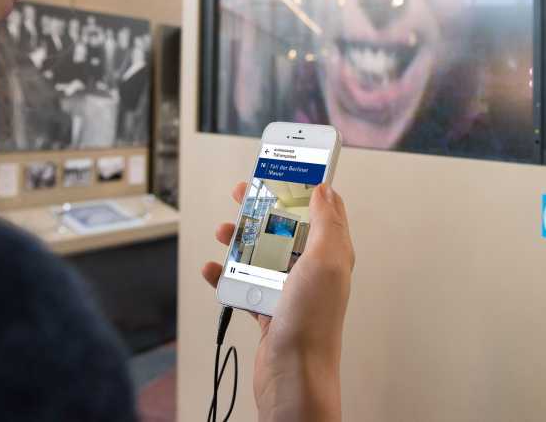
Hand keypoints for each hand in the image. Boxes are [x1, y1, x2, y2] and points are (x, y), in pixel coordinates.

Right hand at [202, 182, 354, 421]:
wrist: (293, 377)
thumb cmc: (312, 323)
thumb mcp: (325, 261)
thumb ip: (326, 222)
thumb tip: (326, 189)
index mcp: (332, 253)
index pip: (322, 208)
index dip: (304, 185)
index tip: (283, 168)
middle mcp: (313, 269)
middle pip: (286, 227)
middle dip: (263, 208)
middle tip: (242, 193)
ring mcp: (290, 289)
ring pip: (262, 252)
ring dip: (240, 239)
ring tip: (223, 232)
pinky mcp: (270, 309)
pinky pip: (245, 283)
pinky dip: (226, 274)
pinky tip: (213, 269)